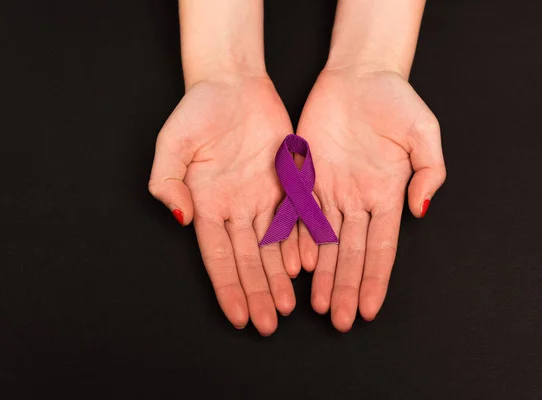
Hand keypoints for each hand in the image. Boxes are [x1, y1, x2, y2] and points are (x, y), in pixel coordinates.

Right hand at [149, 73, 300, 335]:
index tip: (238, 316)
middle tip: (269, 324)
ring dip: (279, 277)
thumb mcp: (172, 141)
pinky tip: (304, 267)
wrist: (233, 83)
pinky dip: (299, 243)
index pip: (219, 255)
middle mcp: (236, 206)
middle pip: (249, 258)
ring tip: (288, 306)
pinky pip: (295, 218)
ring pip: (273, 245)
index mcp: (207, 202)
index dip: (229, 287)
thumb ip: (168, 180)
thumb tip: (180, 217)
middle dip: (258, 292)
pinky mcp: (285, 182)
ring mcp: (262, 196)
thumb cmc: (199, 109)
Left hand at [297, 67, 445, 331]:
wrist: (360, 74)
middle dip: (346, 286)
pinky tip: (296, 265)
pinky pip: (300, 212)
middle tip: (340, 320)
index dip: (374, 278)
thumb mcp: (424, 131)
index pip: (381, 246)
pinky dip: (297, 239)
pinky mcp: (306, 173)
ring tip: (318, 304)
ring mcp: (331, 188)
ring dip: (322, 273)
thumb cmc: (396, 99)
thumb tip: (420, 208)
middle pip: (350, 251)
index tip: (369, 308)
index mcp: (387, 192)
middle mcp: (358, 197)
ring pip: (324, 239)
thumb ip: (428, 170)